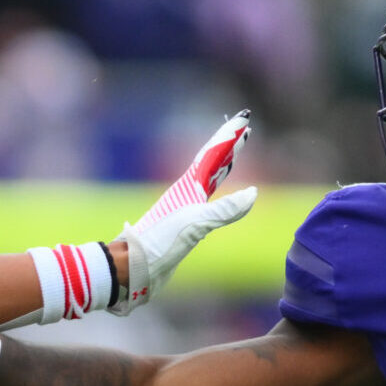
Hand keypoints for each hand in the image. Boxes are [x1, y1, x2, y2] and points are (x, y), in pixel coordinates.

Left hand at [112, 111, 258, 314]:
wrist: (133, 267)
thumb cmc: (158, 243)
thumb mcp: (194, 224)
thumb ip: (224, 209)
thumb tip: (252, 193)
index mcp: (188, 188)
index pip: (213, 155)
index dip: (229, 137)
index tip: (243, 118)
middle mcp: (187, 195)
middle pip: (211, 164)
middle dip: (228, 147)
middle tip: (244, 131)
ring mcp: (185, 210)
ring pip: (207, 181)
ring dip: (221, 167)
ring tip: (231, 157)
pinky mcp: (184, 228)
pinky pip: (207, 204)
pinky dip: (218, 196)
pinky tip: (217, 200)